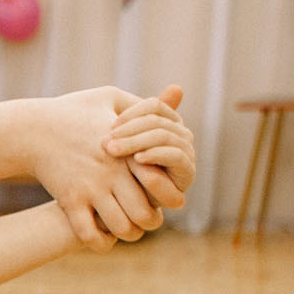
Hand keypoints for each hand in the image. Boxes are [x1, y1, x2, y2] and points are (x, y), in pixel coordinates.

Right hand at [31, 87, 171, 247]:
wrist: (30, 130)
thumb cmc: (70, 112)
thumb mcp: (107, 97)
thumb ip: (140, 103)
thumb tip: (171, 97)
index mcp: (127, 150)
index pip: (161, 181)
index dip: (168, 195)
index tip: (164, 197)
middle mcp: (112, 172)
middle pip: (145, 212)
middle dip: (151, 221)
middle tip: (148, 219)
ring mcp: (90, 189)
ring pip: (121, 227)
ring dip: (127, 234)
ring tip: (126, 229)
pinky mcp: (69, 201)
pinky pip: (89, 234)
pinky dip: (100, 243)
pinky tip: (103, 238)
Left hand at [105, 84, 195, 208]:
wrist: (120, 206)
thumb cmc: (116, 170)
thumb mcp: (119, 139)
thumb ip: (129, 115)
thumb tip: (153, 87)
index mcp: (166, 122)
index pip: (154, 106)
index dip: (131, 114)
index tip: (109, 126)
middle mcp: (180, 135)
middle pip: (158, 121)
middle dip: (130, 130)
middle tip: (106, 142)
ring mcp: (186, 153)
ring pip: (165, 136)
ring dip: (137, 142)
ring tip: (114, 150)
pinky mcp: (187, 173)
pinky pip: (175, 156)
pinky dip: (156, 155)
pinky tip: (136, 160)